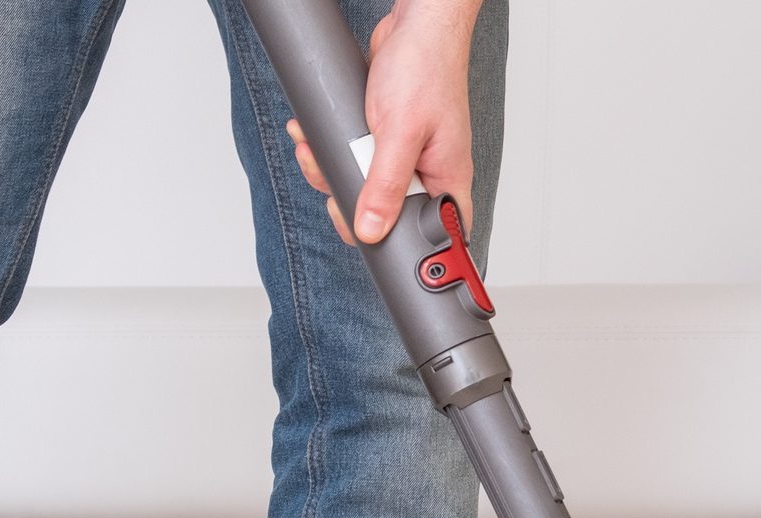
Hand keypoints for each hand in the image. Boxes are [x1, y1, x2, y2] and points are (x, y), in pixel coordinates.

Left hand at [286, 0, 479, 245]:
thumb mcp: (399, 133)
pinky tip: (314, 139)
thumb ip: (384, 185)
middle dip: (350, 202)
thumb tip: (371, 229)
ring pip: (364, 187)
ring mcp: (406, 159)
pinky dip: (332, 152)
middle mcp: (429, 175)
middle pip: (387, 216)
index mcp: (446, 181)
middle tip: (332, 189)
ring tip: (313, 153)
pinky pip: (355, 160)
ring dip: (331, 172)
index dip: (402, 247)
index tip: (372, 243)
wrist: (414, 26)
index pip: (432, 237)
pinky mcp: (385, 142)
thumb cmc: (425, 69)